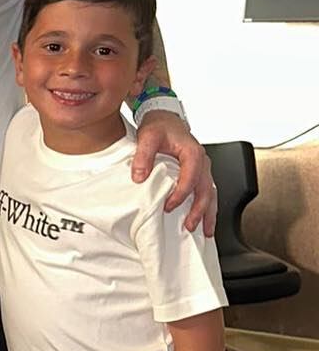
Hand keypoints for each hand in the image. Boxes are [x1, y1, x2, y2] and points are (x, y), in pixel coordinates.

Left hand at [132, 110, 214, 236]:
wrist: (165, 118)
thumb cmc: (159, 126)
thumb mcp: (147, 137)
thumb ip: (143, 156)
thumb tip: (138, 177)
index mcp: (192, 153)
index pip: (190, 179)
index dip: (180, 195)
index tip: (168, 207)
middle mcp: (203, 162)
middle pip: (205, 190)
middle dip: (199, 211)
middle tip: (190, 227)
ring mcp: (203, 168)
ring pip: (211, 193)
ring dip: (209, 213)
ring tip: (207, 231)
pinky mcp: (200, 172)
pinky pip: (207, 191)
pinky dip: (208, 207)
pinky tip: (205, 220)